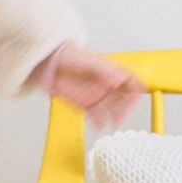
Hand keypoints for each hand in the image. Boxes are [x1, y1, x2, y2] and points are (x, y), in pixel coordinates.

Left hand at [32, 40, 146, 129]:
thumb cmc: (68, 56)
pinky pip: (95, 116)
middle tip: (120, 118)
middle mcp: (106, 84)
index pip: (131, 82)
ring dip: (113, 118)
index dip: (135, 91)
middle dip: (124, 109)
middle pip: (123, 99)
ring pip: (111, 109)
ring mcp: (96, 95)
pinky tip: (99, 127)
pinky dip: (98, 122)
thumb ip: (103, 71)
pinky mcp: (85, 104)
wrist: (47, 63)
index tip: (134, 100)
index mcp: (111, 72)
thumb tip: (119, 79)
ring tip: (112, 125)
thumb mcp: (87, 62)